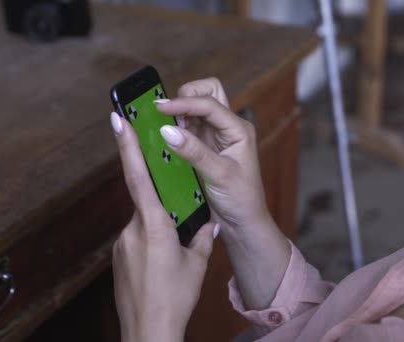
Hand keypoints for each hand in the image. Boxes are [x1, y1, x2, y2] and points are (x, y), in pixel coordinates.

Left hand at [110, 112, 218, 341]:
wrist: (148, 332)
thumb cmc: (176, 298)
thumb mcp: (197, 263)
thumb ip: (200, 236)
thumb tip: (205, 222)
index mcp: (155, 226)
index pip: (138, 177)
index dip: (127, 146)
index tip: (118, 120)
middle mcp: (133, 230)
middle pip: (145, 200)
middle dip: (162, 202)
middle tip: (175, 224)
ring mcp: (122, 244)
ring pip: (142, 221)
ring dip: (158, 228)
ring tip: (172, 258)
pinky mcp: (118, 257)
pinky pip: (136, 238)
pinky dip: (150, 242)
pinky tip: (161, 264)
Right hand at [156, 78, 290, 310]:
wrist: (242, 223)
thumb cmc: (241, 199)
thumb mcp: (219, 175)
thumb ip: (194, 152)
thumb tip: (167, 131)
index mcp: (238, 129)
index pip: (210, 104)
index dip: (184, 102)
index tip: (160, 108)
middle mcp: (227, 127)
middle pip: (207, 93)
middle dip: (186, 96)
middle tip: (166, 113)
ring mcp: (215, 136)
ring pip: (196, 107)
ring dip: (179, 111)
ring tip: (162, 124)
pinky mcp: (203, 146)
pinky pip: (187, 127)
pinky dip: (175, 126)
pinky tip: (165, 136)